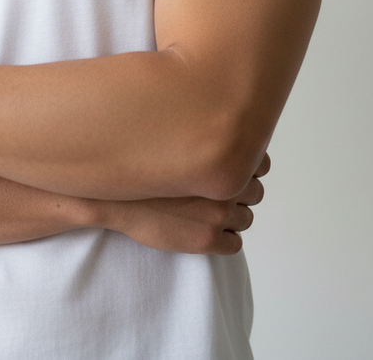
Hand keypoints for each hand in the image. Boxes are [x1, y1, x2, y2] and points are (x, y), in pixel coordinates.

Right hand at [102, 153, 269, 254]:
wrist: (111, 197)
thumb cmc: (139, 167)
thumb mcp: (172, 139)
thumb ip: (204, 137)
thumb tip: (225, 127)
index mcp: (222, 159)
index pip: (261, 164)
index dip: (245, 168)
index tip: (229, 170)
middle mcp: (226, 187)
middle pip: (255, 193)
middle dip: (238, 194)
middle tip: (213, 194)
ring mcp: (218, 216)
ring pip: (246, 219)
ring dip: (232, 218)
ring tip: (205, 213)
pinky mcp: (208, 242)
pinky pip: (234, 244)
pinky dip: (225, 239)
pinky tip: (203, 231)